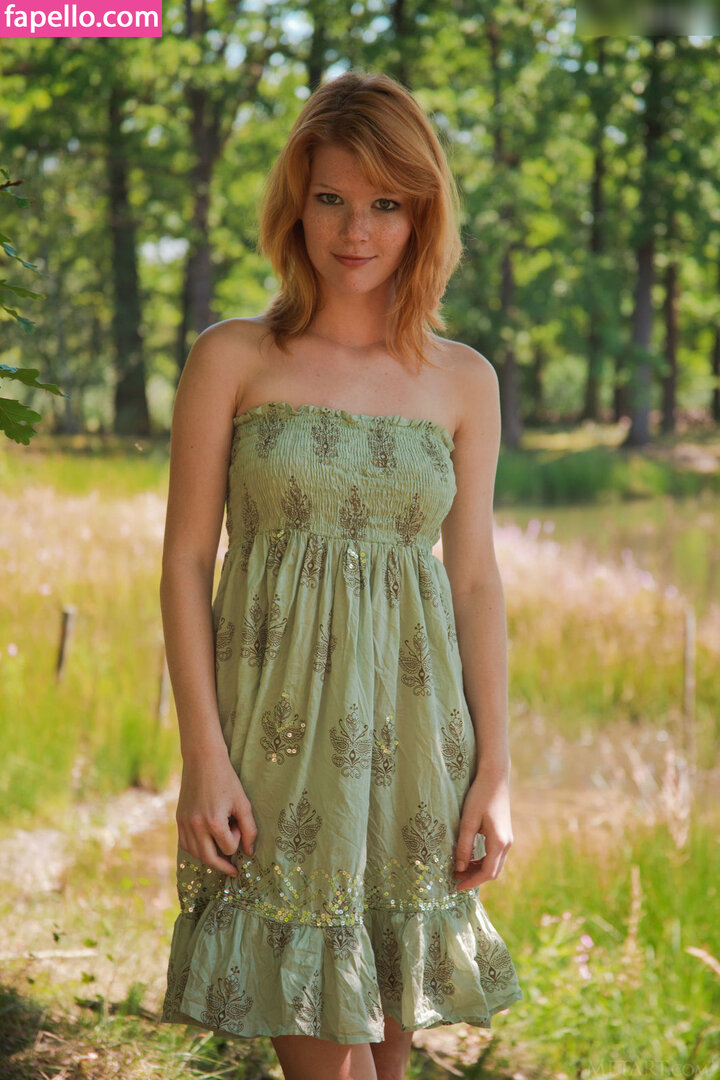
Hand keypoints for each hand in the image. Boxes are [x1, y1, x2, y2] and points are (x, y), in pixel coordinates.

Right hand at [175, 747, 257, 876]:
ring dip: (209, 858)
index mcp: (214, 822)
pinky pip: (185, 845)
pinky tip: (205, 847)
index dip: (238, 838)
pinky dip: (196, 850)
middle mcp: (196, 826)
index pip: (229, 847)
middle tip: (233, 871)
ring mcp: (184, 824)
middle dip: (224, 866)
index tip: (238, 823)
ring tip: (220, 856)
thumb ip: (249, 829)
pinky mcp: (178, 820)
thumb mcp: (243, 803)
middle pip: (210, 859)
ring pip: (196, 854)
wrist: (202, 760)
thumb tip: (250, 852)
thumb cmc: (226, 780)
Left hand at [453, 769, 513, 891]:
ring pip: (494, 864)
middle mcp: (507, 844)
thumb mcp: (468, 821)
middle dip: (474, 879)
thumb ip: (465, 846)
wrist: (494, 778)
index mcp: (499, 842)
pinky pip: (495, 855)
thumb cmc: (479, 796)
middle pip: (493, 872)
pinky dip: (482, 861)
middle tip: (455, 879)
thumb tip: (460, 869)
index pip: (487, 872)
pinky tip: (469, 859)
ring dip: (478, 870)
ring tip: (459, 870)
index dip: (471, 882)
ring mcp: (508, 839)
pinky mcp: (505, 835)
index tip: (456, 887)